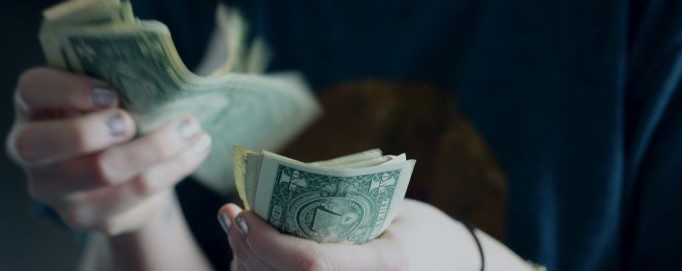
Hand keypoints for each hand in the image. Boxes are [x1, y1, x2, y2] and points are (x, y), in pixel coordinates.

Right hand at [6, 67, 211, 234]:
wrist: (115, 176)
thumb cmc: (107, 118)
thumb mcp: (100, 97)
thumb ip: (112, 85)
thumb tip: (155, 75)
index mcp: (32, 107)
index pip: (32, 90)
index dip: (68, 89)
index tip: (110, 92)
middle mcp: (31, 152)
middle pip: (46, 144)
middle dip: (94, 130)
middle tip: (132, 121)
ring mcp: (55, 190)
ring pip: (102, 172)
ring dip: (155, 147)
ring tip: (190, 129)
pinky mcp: (87, 216)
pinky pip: (135, 194)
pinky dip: (172, 168)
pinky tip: (195, 150)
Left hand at [217, 199, 533, 270]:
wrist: (451, 269)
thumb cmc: (423, 233)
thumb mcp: (391, 211)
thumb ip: (340, 205)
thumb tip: (276, 190)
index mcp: (387, 265)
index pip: (312, 264)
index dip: (268, 241)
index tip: (244, 212)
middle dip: (247, 249)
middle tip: (230, 216)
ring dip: (247, 263)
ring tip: (239, 230)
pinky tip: (252, 253)